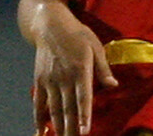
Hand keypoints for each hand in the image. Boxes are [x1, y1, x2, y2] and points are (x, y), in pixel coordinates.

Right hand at [32, 7, 117, 135]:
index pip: (83, 98)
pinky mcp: (39, 81)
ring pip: (54, 109)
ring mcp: (49, 81)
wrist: (51, 26)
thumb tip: (114, 85)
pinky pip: (38, 103)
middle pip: (68, 108)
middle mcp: (64, 78)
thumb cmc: (78, 35)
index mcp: (81, 69)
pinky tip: (41, 131)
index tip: (85, 131)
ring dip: (58, 127)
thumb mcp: (96, 47)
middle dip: (71, 128)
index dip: (84, 116)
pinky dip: (39, 119)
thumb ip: (103, 69)